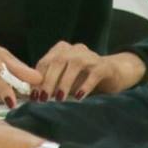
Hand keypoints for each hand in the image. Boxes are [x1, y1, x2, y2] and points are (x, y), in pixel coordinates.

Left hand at [32, 44, 146, 101]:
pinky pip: (93, 74)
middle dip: (48, 80)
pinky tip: (79, 97)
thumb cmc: (83, 78)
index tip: (33, 95)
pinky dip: (85, 86)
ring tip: (59, 98)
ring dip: (64, 82)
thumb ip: (51, 83)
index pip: (45, 61)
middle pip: (57, 61)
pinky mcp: (103, 66)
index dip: (38, 78)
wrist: (114, 73)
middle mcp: (74, 49)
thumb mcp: (65, 79)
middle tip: (43, 98)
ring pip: (74, 65)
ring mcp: (90, 56)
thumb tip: (34, 96)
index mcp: (61, 50)